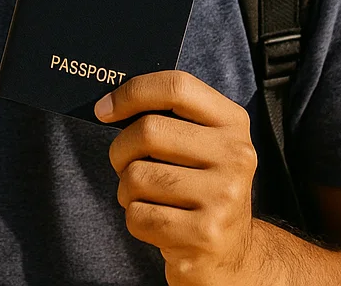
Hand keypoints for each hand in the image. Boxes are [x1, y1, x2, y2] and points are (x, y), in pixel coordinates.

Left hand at [98, 70, 258, 284]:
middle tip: (124, 163)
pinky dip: (135, 219)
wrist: (232, 253)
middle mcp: (235, 156)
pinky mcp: (204, 234)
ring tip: (147, 198)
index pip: (177, 87)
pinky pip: (138, 215)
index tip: (104, 109)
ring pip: (136, 176)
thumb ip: (170, 117)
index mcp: (233, 123)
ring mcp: (223, 197)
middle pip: (148, 131)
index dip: (133, 92)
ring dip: (126, 190)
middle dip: (121, 150)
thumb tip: (108, 103)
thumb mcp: (202, 144)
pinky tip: (157, 223)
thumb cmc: (201, 187)